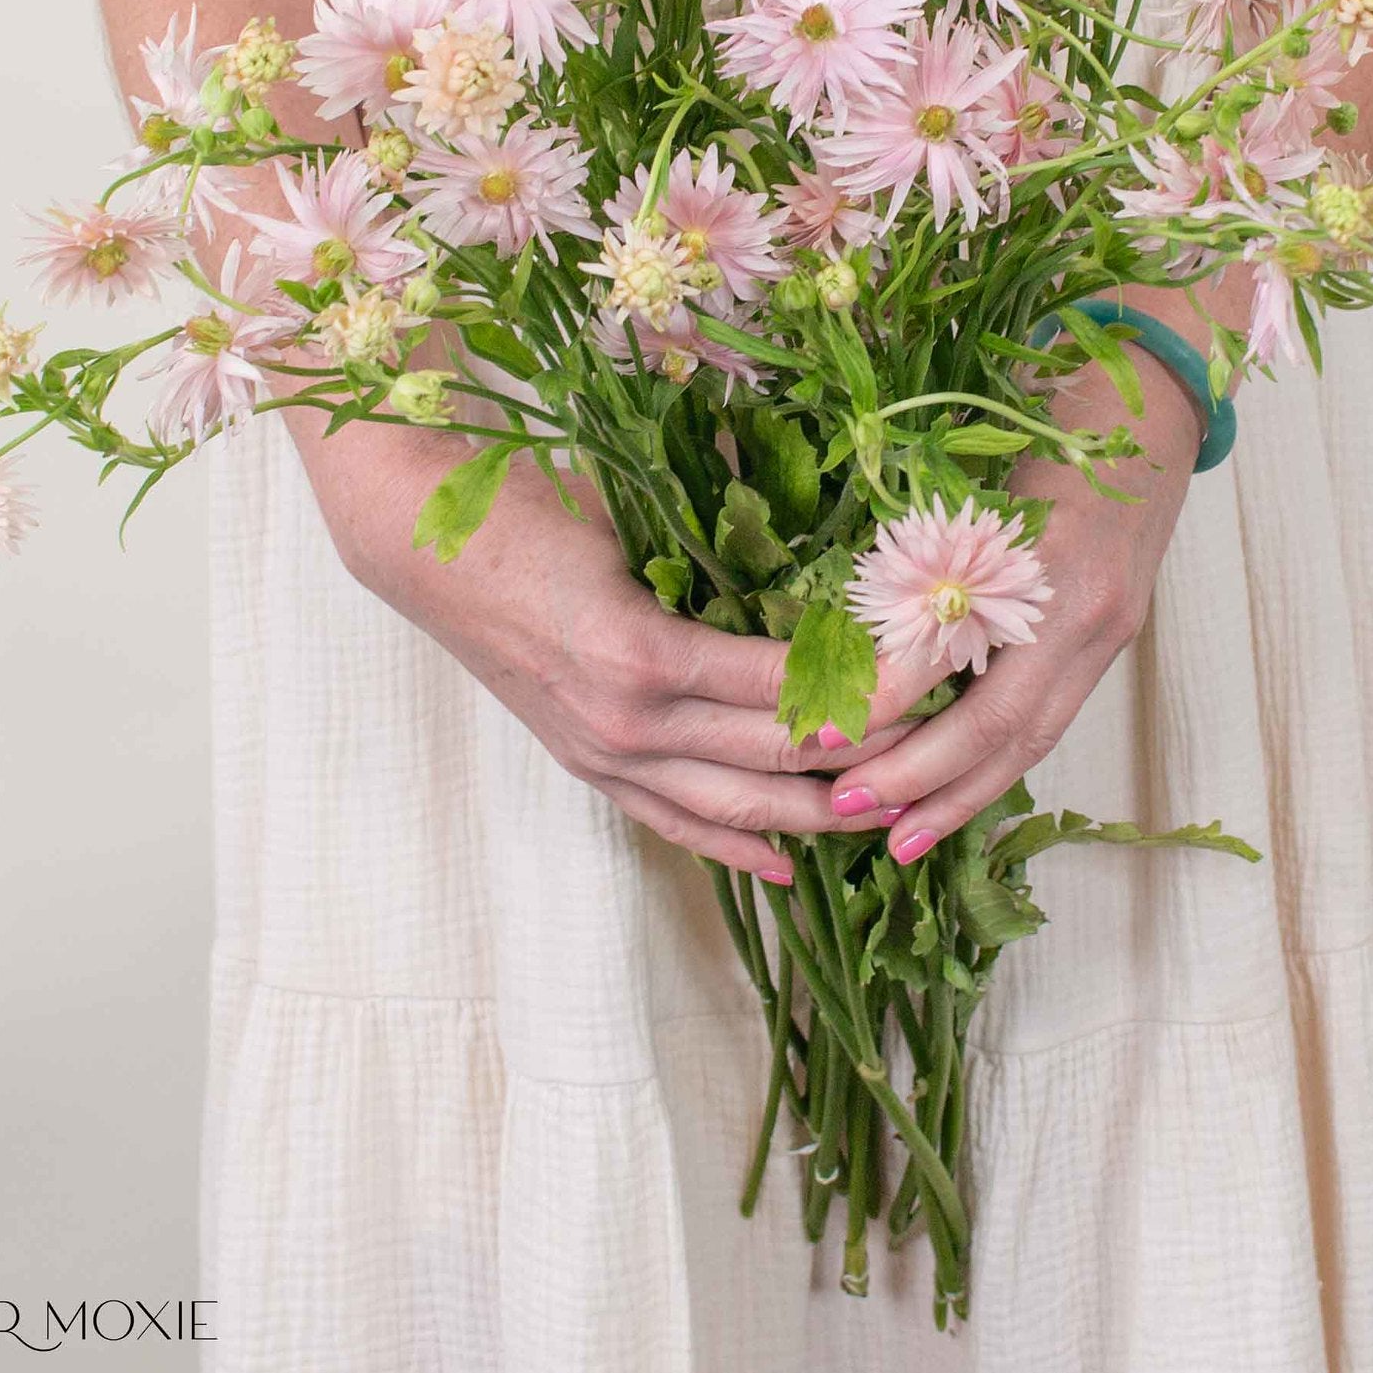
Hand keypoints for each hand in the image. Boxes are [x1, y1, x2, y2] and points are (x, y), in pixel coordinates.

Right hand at [290, 415, 909, 882]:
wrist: (424, 546)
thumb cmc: (531, 508)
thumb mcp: (635, 510)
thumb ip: (724, 532)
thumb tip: (822, 522)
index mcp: (647, 654)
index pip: (790, 691)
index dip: (872, 688)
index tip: (937, 672)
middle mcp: (630, 723)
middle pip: (778, 759)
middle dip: (871, 752)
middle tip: (947, 737)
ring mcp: (606, 754)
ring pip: (734, 809)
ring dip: (818, 814)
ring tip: (893, 811)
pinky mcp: (589, 764)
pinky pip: (673, 823)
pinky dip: (732, 849)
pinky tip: (786, 864)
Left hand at [822, 351, 1201, 861]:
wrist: (1158, 403)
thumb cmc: (1056, 420)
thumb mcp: (983, 470)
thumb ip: (930, 549)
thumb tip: (848, 628)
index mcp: (1042, 560)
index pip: (956, 656)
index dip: (887, 704)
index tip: (821, 737)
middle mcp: (1082, 612)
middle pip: (1002, 725)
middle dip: (921, 778)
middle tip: (843, 808)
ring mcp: (1107, 633)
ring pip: (1032, 740)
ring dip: (960, 794)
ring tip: (896, 835)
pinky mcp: (1112, 643)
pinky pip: (1048, 721)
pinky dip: (996, 765)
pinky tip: (950, 793)